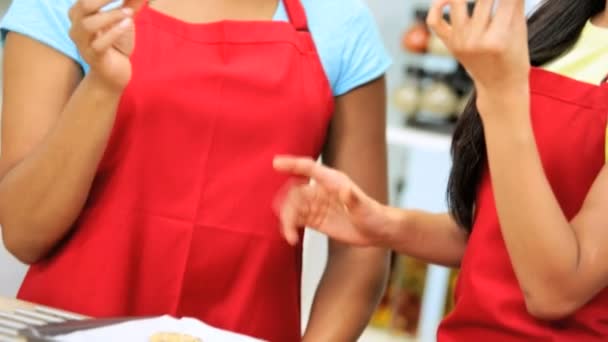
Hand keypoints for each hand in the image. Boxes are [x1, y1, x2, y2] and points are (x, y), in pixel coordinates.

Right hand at [68, 0, 145, 90]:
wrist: (115, 73)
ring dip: (111, 15)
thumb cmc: (117, 44)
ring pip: (88, 25)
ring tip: (129, 13)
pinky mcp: (94, 58)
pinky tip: (128, 24)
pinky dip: (114, 32)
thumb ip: (129, 4)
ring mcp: (83, 44)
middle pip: (82, 5)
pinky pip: (99, 45)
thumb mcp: (124, 20)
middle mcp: (77, 27)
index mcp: (80, 14)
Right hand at [273, 156, 393, 246]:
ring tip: (290, 236)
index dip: (292, 164)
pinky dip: (290, 227)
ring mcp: (317, 205)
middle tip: (289, 224)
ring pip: (293, 206)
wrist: (377, 231)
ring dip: (286, 219)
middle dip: (287, 206)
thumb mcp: (365, 208)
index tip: (276, 164)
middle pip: (295, 192)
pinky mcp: (315, 219)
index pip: (308, 168)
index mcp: (333, 181)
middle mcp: (321, 190)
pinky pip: (296, 219)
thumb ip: (353, 199)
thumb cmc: (374, 215)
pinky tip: (292, 239)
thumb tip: (345, 190)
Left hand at [427, 0, 529, 96]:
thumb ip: (514, 2)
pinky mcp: (450, 44)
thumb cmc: (515, 56)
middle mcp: (476, 41)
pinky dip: (437, 6)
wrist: (499, 86)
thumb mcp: (520, 30)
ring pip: (458, 2)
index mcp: (498, 40)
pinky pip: (435, 22)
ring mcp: (460, 42)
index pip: (505, 0)